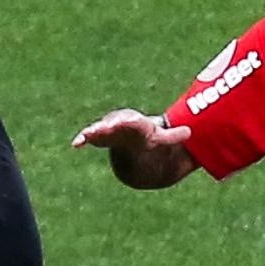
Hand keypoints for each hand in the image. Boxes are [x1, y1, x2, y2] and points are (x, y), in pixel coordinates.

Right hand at [69, 108, 190, 156]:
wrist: (129, 137)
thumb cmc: (144, 137)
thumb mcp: (159, 138)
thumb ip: (171, 137)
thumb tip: (189, 132)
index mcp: (135, 124)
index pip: (132, 123)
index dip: (128, 123)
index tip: (127, 122)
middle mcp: (119, 124)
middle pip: (113, 125)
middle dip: (108, 127)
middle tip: (102, 128)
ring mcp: (107, 130)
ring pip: (99, 130)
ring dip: (92, 133)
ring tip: (84, 137)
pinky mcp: (97, 136)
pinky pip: (89, 137)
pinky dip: (83, 138)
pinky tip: (75, 143)